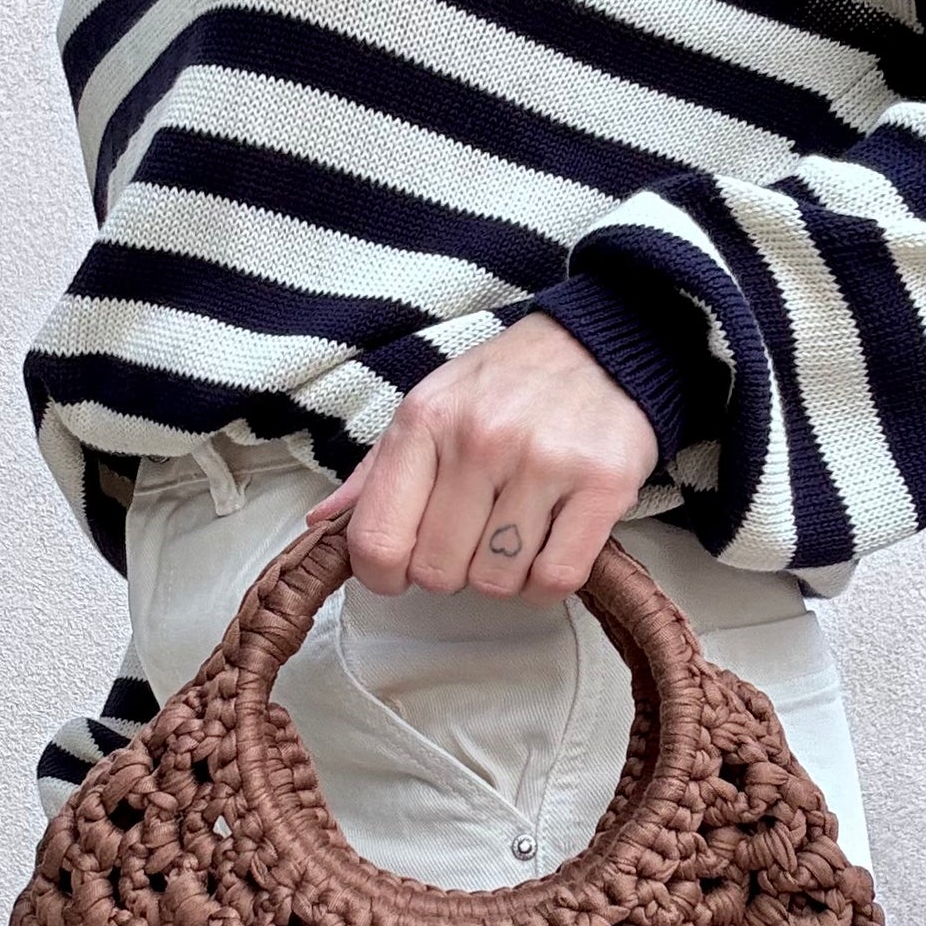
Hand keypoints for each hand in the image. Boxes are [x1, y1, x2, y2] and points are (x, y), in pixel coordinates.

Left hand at [306, 312, 656, 600]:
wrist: (603, 345)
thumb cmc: (508, 384)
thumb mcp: (431, 406)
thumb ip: (377, 472)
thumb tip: (322, 523)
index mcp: (425, 421)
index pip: (377, 538)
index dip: (383, 575)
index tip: (403, 569)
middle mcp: (480, 439)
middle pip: (439, 571)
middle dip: (452, 570)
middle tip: (473, 536)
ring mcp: (543, 462)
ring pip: (497, 581)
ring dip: (504, 574)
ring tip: (515, 533)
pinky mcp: (603, 484)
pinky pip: (556, 578)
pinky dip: (546, 581)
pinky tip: (548, 548)